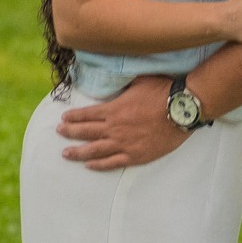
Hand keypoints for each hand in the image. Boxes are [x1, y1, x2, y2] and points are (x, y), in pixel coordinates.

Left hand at [56, 74, 184, 170]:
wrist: (181, 110)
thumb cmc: (163, 92)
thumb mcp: (139, 80)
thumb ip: (124, 83)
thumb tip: (116, 76)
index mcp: (113, 109)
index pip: (87, 114)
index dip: (73, 116)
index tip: (63, 118)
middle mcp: (114, 127)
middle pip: (85, 132)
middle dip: (69, 132)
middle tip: (59, 132)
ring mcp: (124, 143)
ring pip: (94, 150)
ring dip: (78, 152)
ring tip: (66, 153)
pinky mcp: (135, 155)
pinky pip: (112, 163)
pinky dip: (99, 165)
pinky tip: (89, 166)